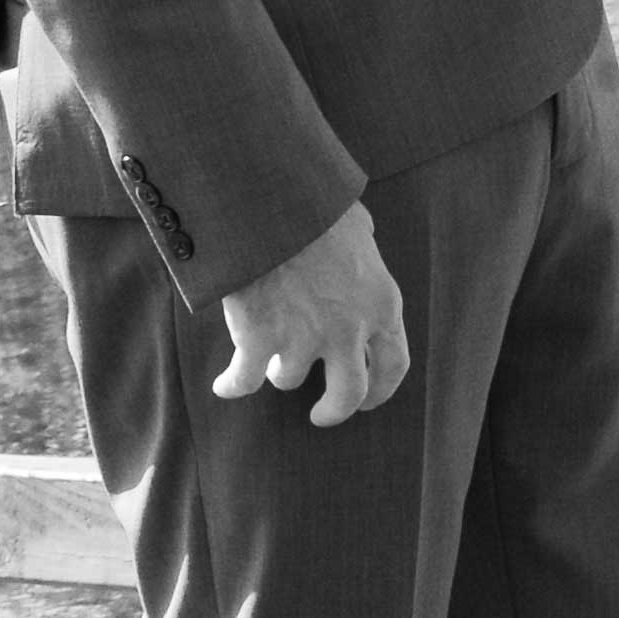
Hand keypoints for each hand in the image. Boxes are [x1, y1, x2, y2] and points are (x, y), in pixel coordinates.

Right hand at [210, 200, 411, 426]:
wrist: (270, 203)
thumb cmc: (314, 207)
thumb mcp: (358, 227)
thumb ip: (363, 247)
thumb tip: (362, 239)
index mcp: (381, 304)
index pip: (394, 364)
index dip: (382, 390)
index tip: (368, 401)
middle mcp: (348, 330)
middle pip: (349, 395)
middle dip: (334, 410)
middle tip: (321, 414)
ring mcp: (303, 338)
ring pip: (289, 378)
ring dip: (277, 371)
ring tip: (267, 358)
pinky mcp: (258, 340)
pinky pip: (243, 381)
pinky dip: (231, 385)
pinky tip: (224, 385)